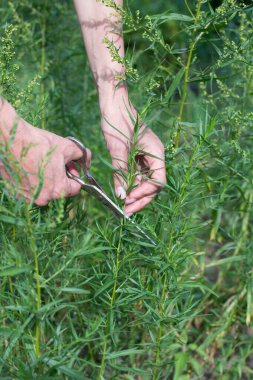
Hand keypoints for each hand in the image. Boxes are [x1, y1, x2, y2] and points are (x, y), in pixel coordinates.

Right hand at [0, 101, 90, 205]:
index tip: (70, 167)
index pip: (75, 189)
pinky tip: (29, 166)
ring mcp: (28, 197)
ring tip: (41, 162)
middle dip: (61, 176)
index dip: (75, 176)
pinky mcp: (16, 192)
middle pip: (59, 190)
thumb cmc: (39, 144)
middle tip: (55, 161)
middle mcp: (43, 198)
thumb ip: (81, 155)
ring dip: (46, 179)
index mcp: (58, 190)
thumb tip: (87, 159)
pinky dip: (32, 180)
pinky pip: (30, 189)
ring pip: (44, 190)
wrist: (10, 139)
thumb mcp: (67, 147)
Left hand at [100, 92, 165, 214]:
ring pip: (144, 181)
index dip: (145, 194)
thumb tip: (122, 196)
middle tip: (126, 210)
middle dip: (140, 198)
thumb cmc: (118, 121)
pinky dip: (130, 183)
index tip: (129, 200)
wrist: (112, 102)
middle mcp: (154, 156)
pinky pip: (136, 173)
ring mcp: (146, 155)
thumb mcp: (118, 150)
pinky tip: (121, 190)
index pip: (158, 182)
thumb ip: (121, 174)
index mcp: (156, 153)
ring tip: (122, 203)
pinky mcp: (136, 155)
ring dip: (135, 192)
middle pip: (152, 184)